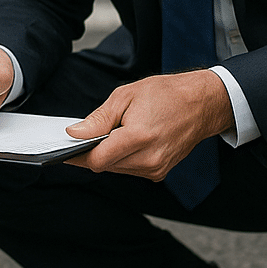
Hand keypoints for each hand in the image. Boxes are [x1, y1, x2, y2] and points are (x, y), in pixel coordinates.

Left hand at [64, 70, 233, 178]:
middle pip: (104, 166)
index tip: (64, 149)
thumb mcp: (126, 96)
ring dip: (108, 155)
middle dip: (93, 152)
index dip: (77, 155)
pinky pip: (129, 170)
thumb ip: (99, 119)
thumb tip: (76, 134)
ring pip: (116, 169)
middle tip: (90, 134)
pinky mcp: (159, 173)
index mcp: (140, 137)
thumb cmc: (166, 94)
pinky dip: (122, 158)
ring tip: (116, 133)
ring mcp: (156, 169)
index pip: (97, 159)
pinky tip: (128, 141)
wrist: (202, 104)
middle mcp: (149, 158)